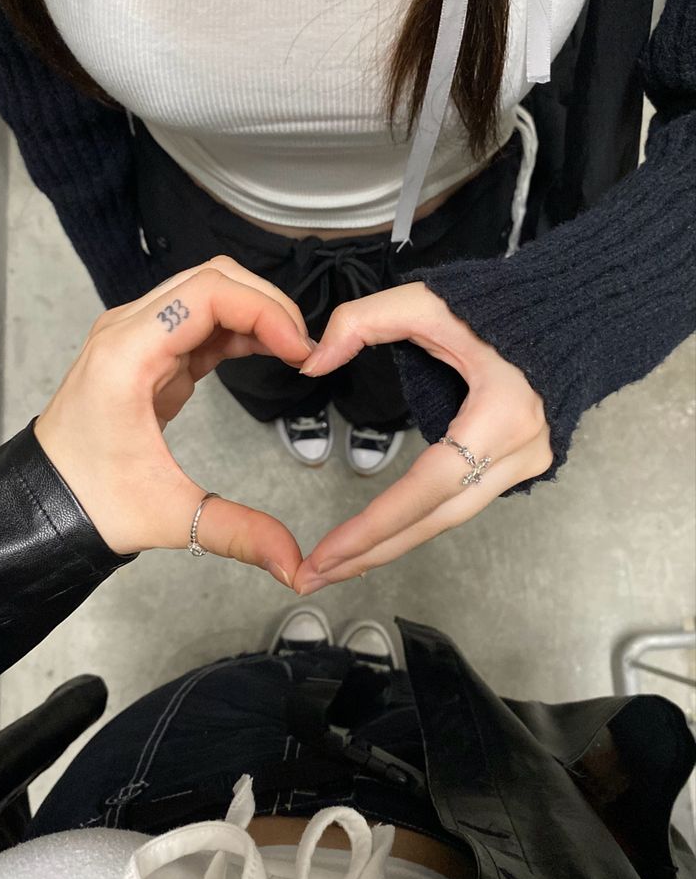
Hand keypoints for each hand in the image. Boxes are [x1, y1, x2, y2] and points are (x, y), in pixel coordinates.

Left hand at [35, 257, 312, 585]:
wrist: (46, 504)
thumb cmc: (88, 500)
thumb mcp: (170, 516)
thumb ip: (237, 531)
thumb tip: (292, 559)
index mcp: (126, 356)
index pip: (208, 293)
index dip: (264, 310)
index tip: (298, 348)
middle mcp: (127, 333)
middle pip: (212, 278)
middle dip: (268, 304)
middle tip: (303, 348)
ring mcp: (136, 337)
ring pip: (208, 291)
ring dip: (255, 312)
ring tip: (292, 350)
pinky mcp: (148, 353)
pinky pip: (201, 320)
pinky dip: (239, 328)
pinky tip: (267, 351)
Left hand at [293, 282, 553, 594]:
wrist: (566, 316)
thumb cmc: (496, 308)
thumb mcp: (425, 301)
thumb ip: (361, 322)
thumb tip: (312, 364)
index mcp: (502, 412)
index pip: (430, 484)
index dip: (376, 523)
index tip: (327, 552)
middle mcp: (521, 450)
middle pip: (438, 519)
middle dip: (373, 552)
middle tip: (314, 577)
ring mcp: (529, 464)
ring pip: (451, 520)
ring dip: (392, 544)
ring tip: (337, 564)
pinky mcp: (523, 467)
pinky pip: (463, 504)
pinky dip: (419, 523)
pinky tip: (381, 537)